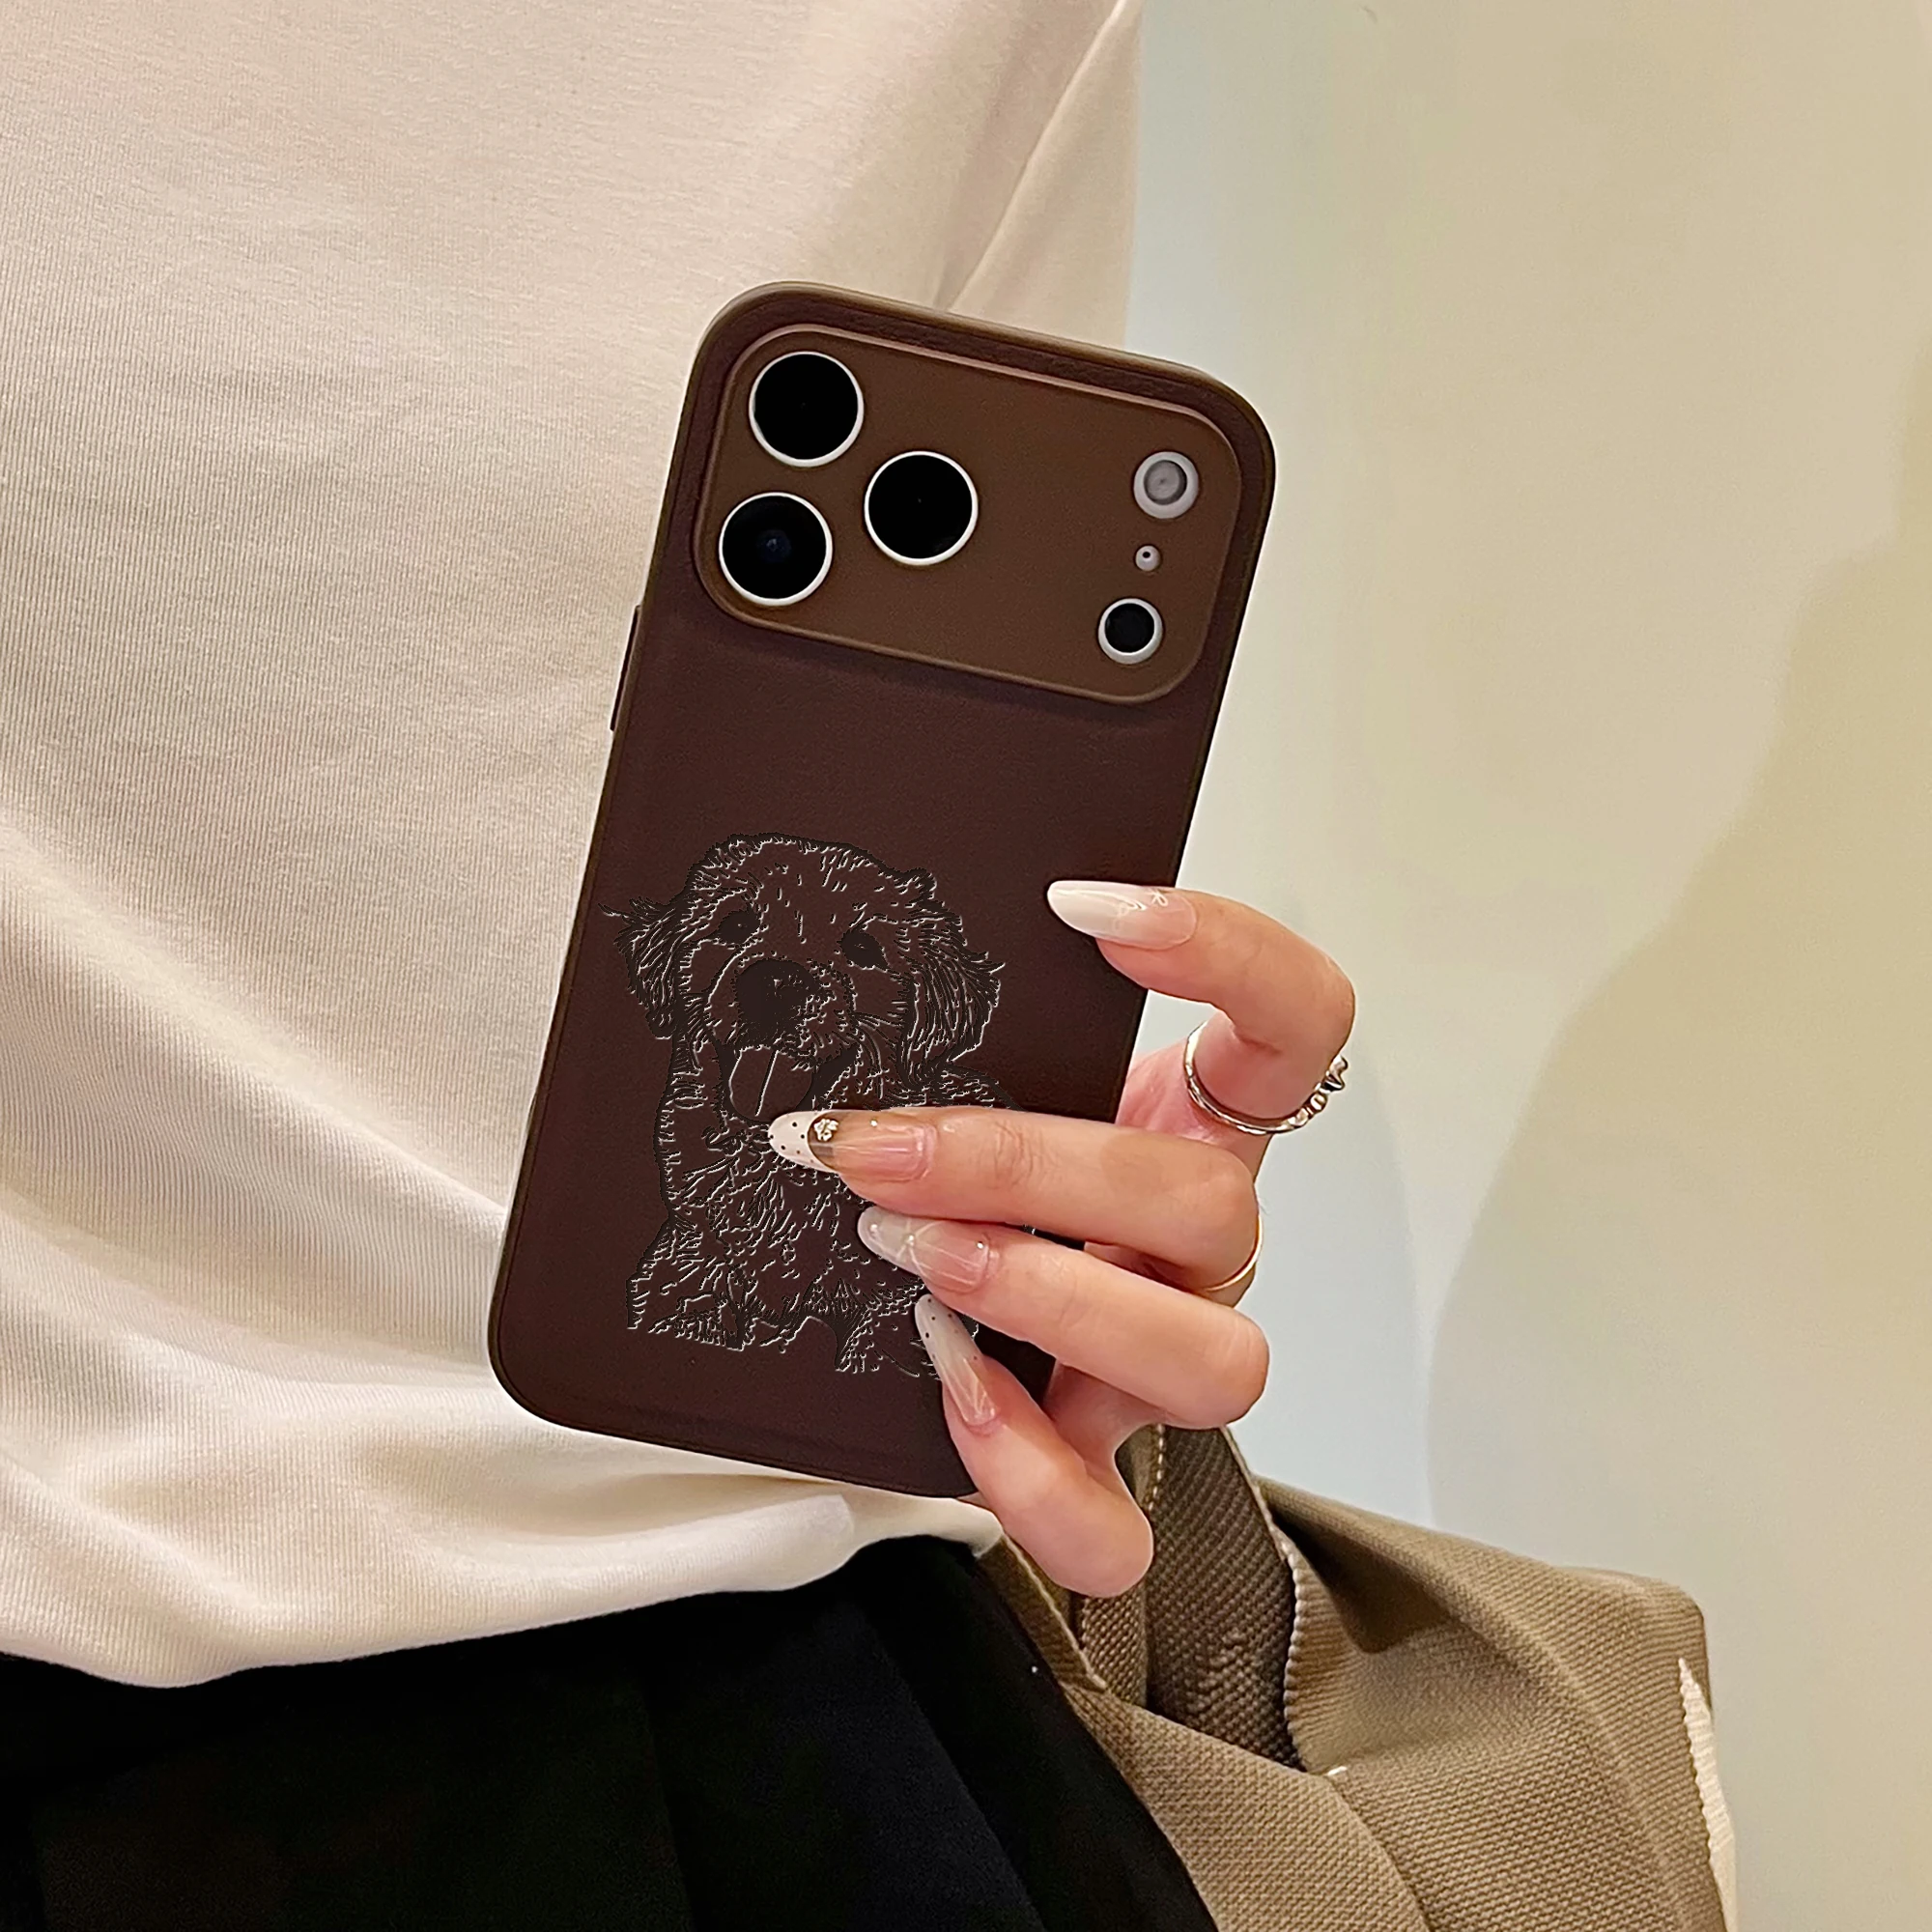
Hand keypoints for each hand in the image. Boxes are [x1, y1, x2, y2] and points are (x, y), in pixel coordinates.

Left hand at [766, 882, 1353, 1596]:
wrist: (966, 1312)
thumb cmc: (986, 1179)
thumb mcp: (997, 1087)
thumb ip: (972, 1037)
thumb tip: (842, 983)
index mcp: (1201, 1124)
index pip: (1299, 1024)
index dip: (1227, 956)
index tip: (1078, 912)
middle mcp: (1206, 1244)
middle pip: (1212, 1202)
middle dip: (1027, 1168)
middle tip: (878, 1147)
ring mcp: (1171, 1357)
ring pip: (1211, 1361)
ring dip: (1049, 1299)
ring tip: (914, 1257)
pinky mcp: (1107, 1462)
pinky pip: (1118, 1525)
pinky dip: (1029, 1465)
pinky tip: (951, 1382)